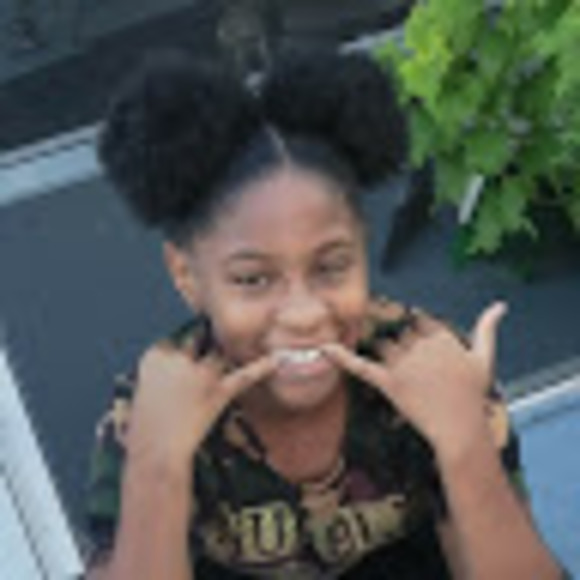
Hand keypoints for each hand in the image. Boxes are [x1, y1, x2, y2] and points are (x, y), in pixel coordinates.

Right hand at [126, 339, 276, 469]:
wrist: (155, 455)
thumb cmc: (145, 431)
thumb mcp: (143, 394)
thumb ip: (160, 377)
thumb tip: (177, 375)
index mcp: (153, 358)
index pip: (171, 341)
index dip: (178, 352)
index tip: (180, 360)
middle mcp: (177, 359)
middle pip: (196, 341)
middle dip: (199, 349)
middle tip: (198, 368)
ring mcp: (199, 374)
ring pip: (218, 356)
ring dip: (219, 363)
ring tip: (214, 377)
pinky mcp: (218, 392)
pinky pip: (244, 376)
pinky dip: (261, 368)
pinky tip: (276, 360)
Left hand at [322, 302, 507, 462]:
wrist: (461, 429)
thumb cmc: (474, 395)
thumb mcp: (485, 358)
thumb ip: (487, 329)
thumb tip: (501, 304)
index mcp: (441, 336)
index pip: (419, 322)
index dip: (421, 337)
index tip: (427, 354)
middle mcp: (420, 346)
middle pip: (400, 334)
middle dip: (405, 348)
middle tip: (419, 373)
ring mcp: (403, 364)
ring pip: (384, 345)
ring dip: (388, 355)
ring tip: (406, 377)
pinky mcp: (389, 383)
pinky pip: (361, 365)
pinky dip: (340, 356)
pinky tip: (322, 347)